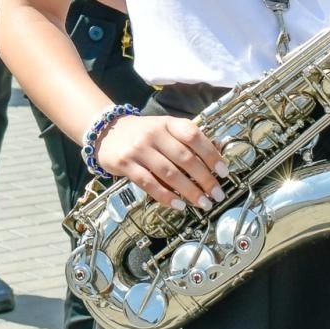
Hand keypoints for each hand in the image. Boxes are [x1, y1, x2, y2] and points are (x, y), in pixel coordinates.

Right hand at [93, 114, 226, 212]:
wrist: (105, 130)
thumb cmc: (142, 132)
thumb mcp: (163, 127)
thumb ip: (185, 139)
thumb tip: (216, 154)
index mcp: (167, 123)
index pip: (193, 136)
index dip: (211, 154)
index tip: (224, 171)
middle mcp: (153, 133)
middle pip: (184, 158)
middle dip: (205, 178)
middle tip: (217, 194)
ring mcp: (138, 149)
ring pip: (169, 173)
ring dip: (189, 191)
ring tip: (203, 203)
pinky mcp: (125, 164)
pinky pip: (148, 183)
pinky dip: (165, 196)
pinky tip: (178, 205)